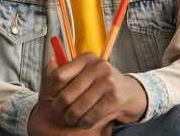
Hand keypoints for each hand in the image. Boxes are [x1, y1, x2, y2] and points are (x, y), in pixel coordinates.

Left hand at [28, 53, 146, 134]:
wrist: (128, 93)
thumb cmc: (100, 83)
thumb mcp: (84, 71)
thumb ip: (66, 69)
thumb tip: (51, 60)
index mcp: (87, 57)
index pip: (59, 74)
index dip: (52, 89)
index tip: (54, 95)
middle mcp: (97, 66)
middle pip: (66, 94)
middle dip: (60, 107)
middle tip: (61, 111)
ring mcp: (107, 81)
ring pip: (77, 108)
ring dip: (71, 117)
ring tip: (72, 117)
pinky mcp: (114, 98)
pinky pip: (90, 116)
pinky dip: (84, 122)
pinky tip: (84, 120)